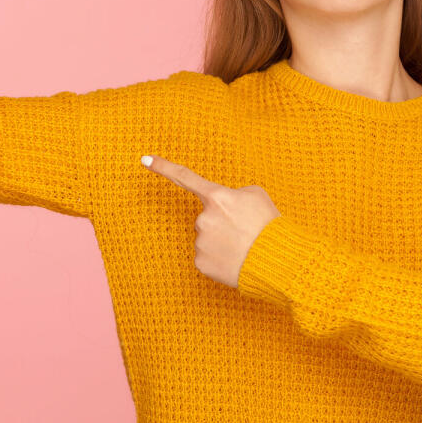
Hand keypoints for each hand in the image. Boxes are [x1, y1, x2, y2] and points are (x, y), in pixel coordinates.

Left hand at [141, 154, 280, 288]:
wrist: (277, 261)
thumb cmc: (269, 225)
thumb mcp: (256, 196)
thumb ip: (233, 194)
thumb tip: (223, 206)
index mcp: (216, 197)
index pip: (185, 177)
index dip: (163, 166)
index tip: (144, 159)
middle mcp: (203, 218)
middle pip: (205, 216)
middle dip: (221, 222)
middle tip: (244, 230)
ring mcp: (199, 242)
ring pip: (206, 237)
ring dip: (221, 240)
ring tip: (243, 246)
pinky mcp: (200, 263)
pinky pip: (206, 256)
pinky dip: (219, 258)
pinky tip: (234, 259)